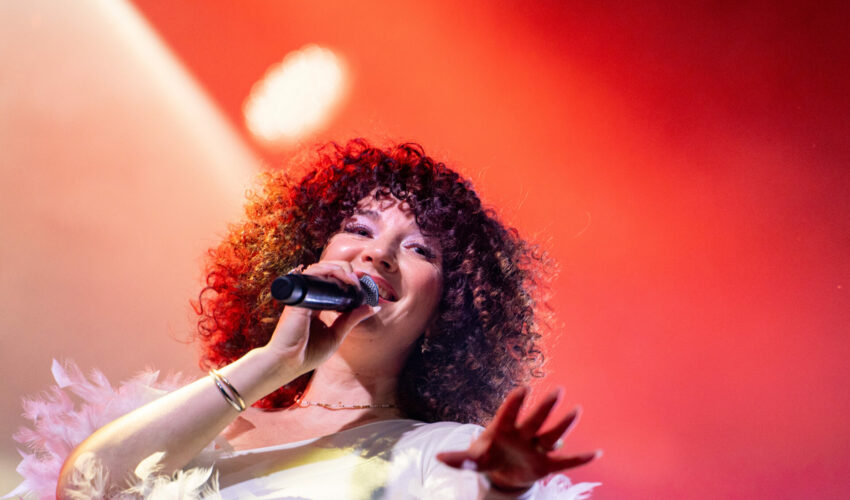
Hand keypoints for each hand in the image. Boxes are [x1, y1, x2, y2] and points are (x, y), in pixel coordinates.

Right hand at [264, 260, 378, 377]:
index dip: (349, 277)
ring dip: (341, 268)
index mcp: (317, 303)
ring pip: (321, 267)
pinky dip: (329, 270)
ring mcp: (303, 294)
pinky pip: (313, 273)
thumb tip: (374, 307)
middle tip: (361, 281)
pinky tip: (343, 279)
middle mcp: (309, 295)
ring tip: (354, 280)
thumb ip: (353, 318)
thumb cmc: (308, 353)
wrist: (288, 364)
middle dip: (347, 270)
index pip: (333, 281)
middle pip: (327, 270)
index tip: (364, 284)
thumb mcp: (337, 334)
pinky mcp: (299, 295)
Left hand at [437, 386, 598, 492]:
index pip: (509, 413)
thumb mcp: (474, 460)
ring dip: (564, 425)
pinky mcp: (547, 463)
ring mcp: (536, 447)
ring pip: (552, 434)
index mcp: (503, 429)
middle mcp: (523, 434)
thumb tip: (438, 458)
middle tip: (557, 390)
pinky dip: (580, 459)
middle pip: (535, 419)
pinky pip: (566, 462)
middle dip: (544, 407)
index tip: (522, 388)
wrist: (502, 470)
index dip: (515, 402)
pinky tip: (597, 453)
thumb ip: (460, 459)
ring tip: (576, 411)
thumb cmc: (488, 457)